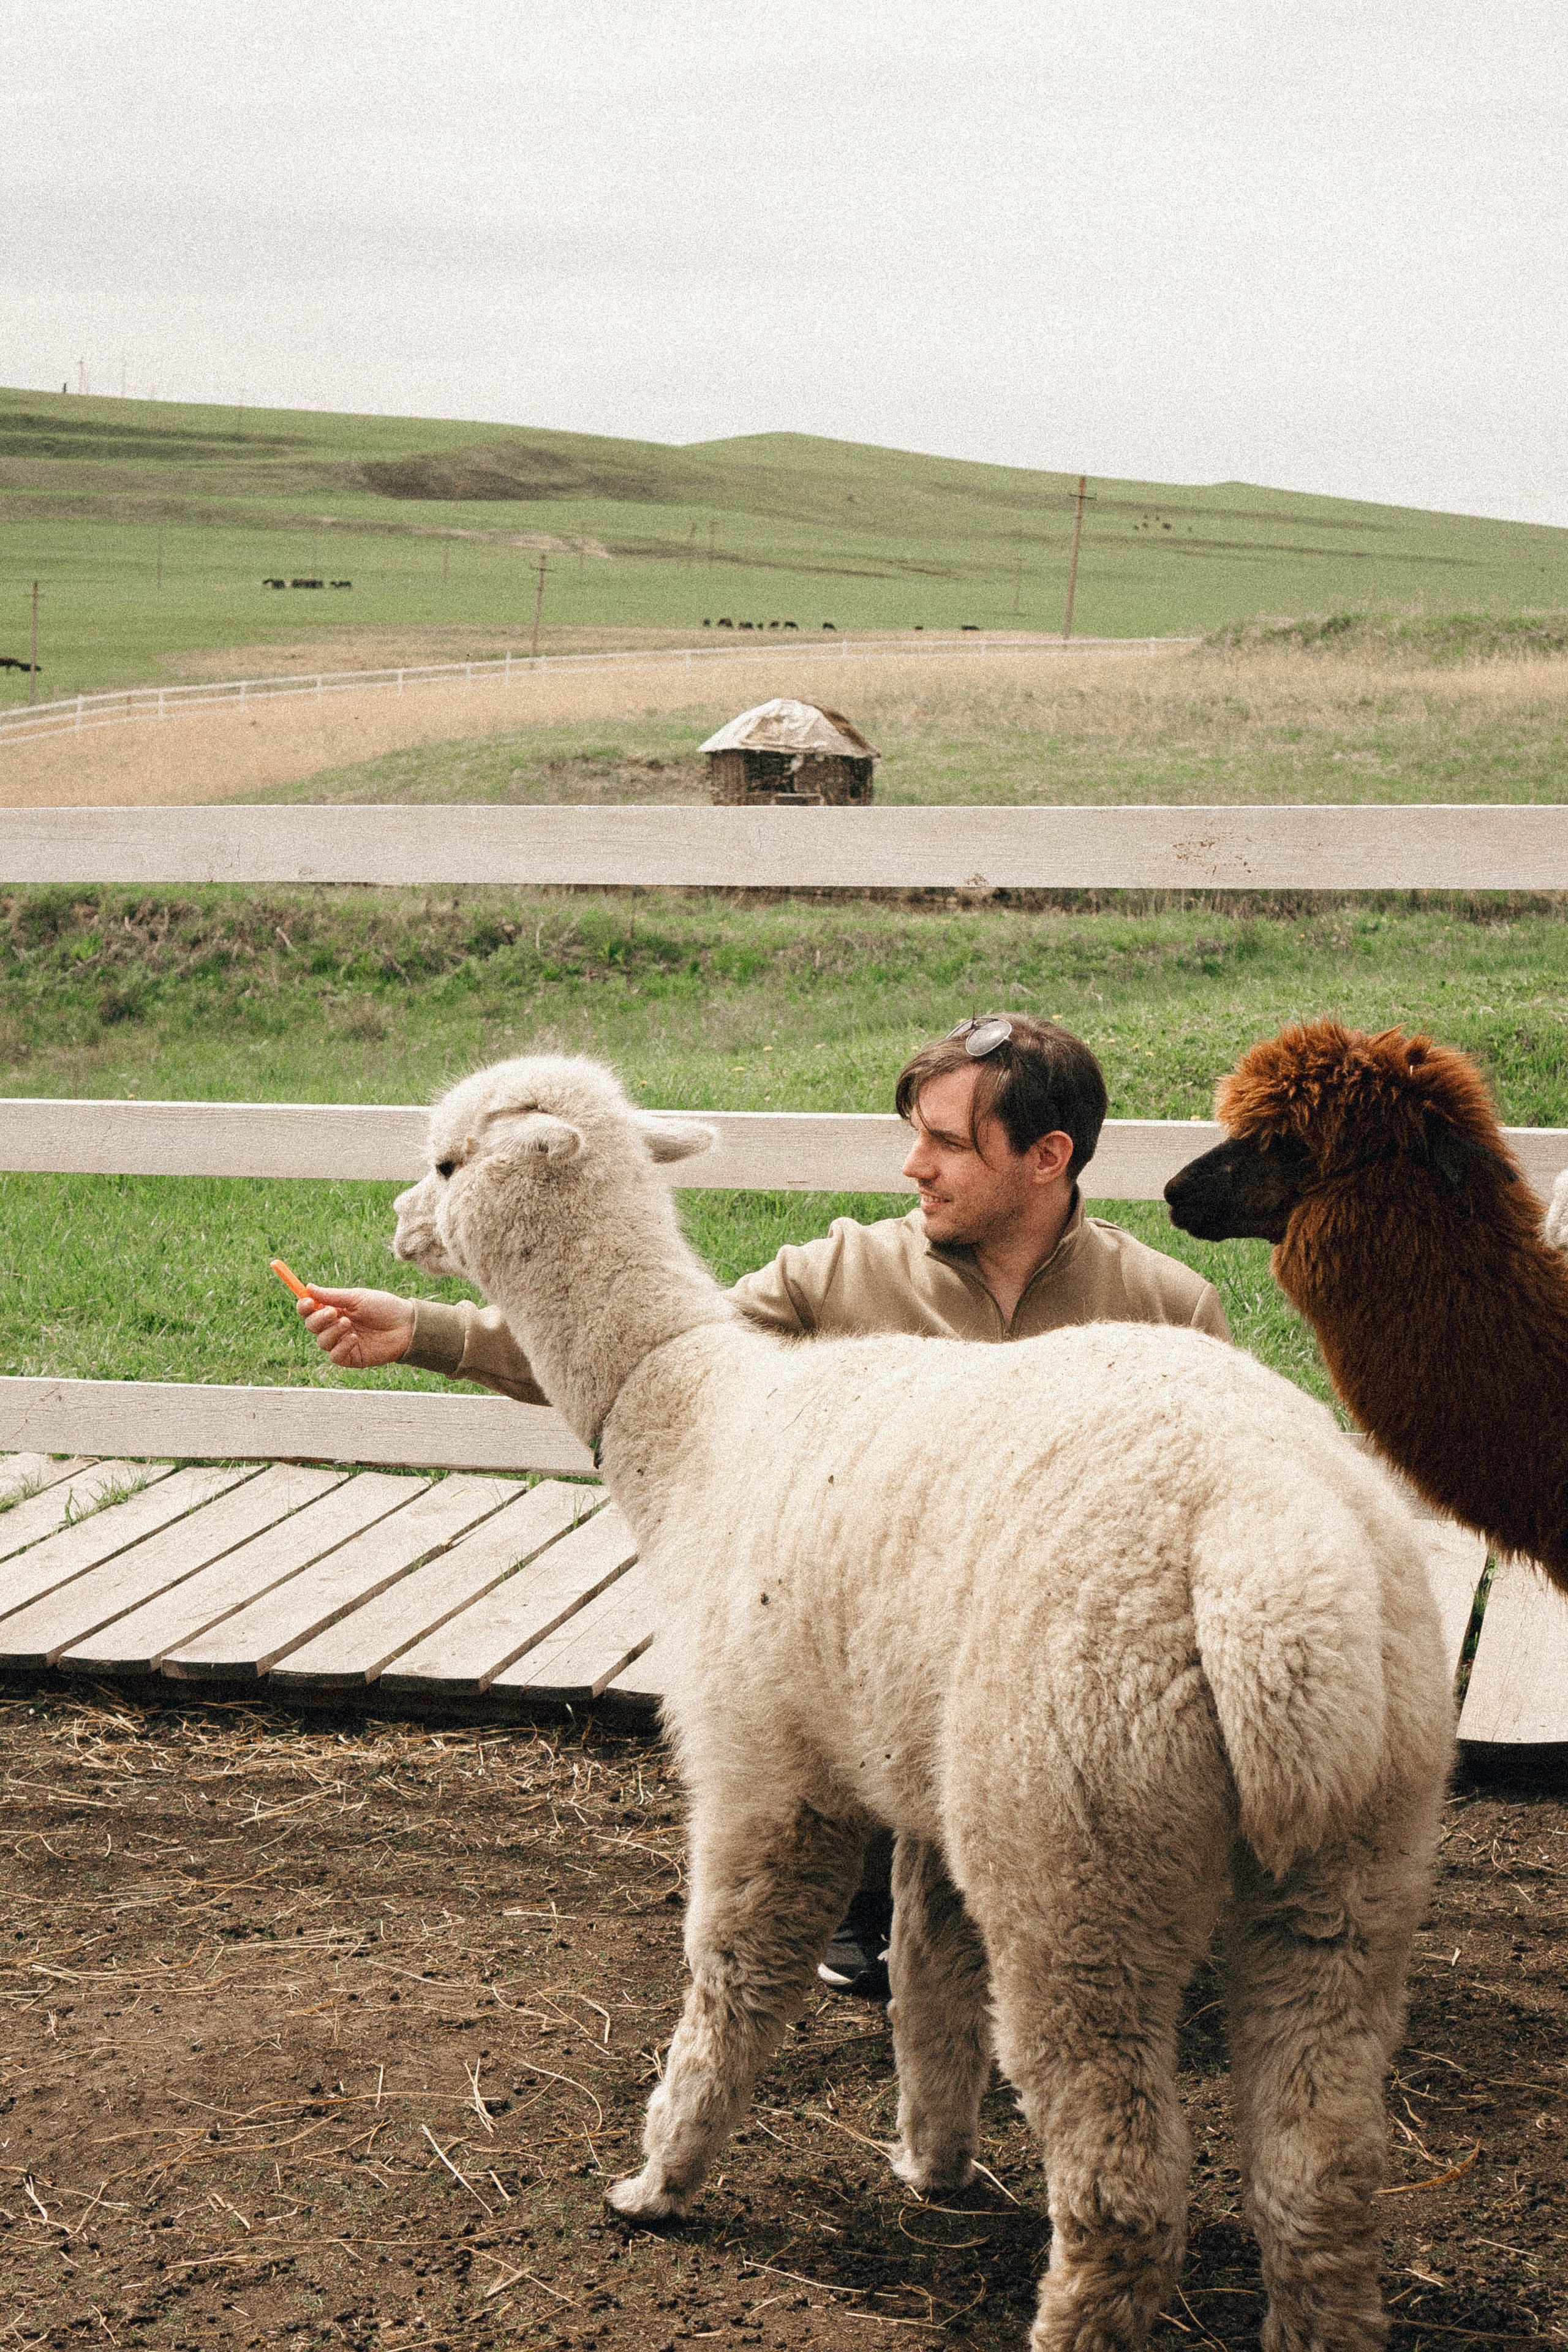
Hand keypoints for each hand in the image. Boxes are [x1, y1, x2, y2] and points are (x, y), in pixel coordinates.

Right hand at [298, 1286, 414, 1370]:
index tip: (307, 1301)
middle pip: (311, 1326)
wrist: (406, 1325)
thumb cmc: (384, 1307)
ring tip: (348, 1323)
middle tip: (332, 1312)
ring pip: (321, 1341)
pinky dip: (341, 1346)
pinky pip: (335, 1356)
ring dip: (332, 1331)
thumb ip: (332, 1295)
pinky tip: (354, 1338)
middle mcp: (335, 1327)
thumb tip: (308, 1287)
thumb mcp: (357, 1297)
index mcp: (334, 1309)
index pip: (310, 1310)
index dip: (304, 1306)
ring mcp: (341, 1343)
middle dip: (317, 1319)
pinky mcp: (350, 1358)